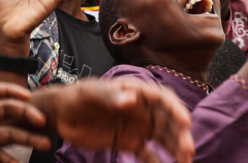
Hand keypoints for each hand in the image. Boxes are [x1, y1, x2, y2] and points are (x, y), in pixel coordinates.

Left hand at [0, 79, 194, 162]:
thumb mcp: (88, 93)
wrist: (60, 114)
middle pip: (168, 120)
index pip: (161, 98)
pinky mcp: (130, 142)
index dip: (175, 109)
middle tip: (187, 150)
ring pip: (164, 138)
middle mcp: (141, 108)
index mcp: (134, 91)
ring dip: (176, 149)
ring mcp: (137, 126)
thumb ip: (108, 95)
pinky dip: (159, 162)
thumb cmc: (75, 97)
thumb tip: (131, 99)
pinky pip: (149, 154)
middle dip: (181, 134)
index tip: (185, 123)